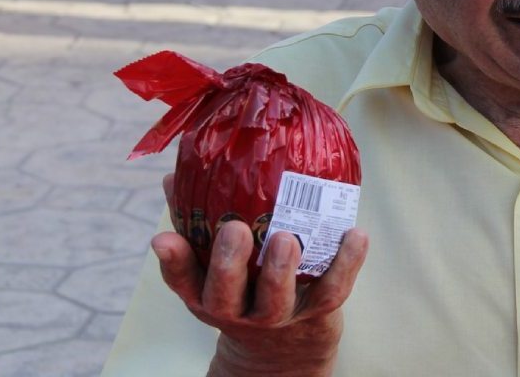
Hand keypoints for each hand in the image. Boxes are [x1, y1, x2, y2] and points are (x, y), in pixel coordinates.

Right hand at [152, 174, 369, 376]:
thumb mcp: (215, 261)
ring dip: (281, 270)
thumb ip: (197, 219)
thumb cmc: (247, 284)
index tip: (164, 237)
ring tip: (287, 238)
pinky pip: (333, 290)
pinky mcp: (317, 312)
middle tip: (235, 229)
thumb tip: (173, 175)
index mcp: (207, 293)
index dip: (173, 260)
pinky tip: (355, 234)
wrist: (287, 344)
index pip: (183, 280)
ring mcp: (279, 314)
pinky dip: (347, 263)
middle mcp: (238, 310)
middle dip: (228, 263)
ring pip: (276, 300)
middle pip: (225, 296)